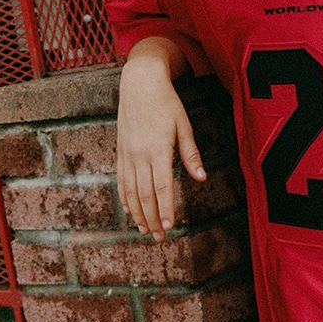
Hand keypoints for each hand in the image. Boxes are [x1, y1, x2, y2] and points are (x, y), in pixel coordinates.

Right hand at [116, 40, 205, 240]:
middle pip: (145, 194)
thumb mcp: (183, 125)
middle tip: (159, 238)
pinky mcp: (121, 151)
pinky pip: (121, 180)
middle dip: (152, 218)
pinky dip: (125, 198)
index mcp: (158, 149)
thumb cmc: (166, 103)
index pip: (162, 186)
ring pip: (131, 191)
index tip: (169, 226)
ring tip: (145, 231)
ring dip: (138, 213)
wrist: (139, 83)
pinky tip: (130, 211)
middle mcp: (140, 155)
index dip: (165, 208)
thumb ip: (190, 153)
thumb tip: (201, 177)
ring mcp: (127, 154)